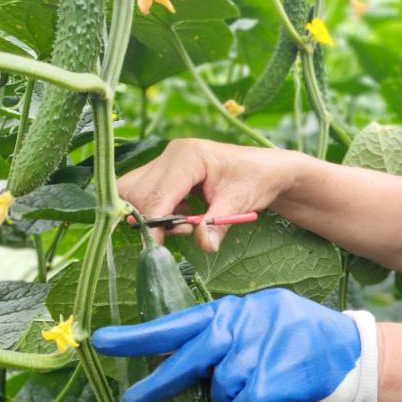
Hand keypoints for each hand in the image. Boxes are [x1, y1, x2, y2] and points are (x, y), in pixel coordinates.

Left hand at [90, 289, 377, 401]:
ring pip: (221, 386)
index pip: (179, 321)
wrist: (351, 351)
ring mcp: (265, 346)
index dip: (140, 335)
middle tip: (135, 399)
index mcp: (234, 310)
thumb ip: (225, 336)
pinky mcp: (281, 374)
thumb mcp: (260, 323)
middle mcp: (246, 321)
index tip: (102, 342)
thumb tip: (182, 362)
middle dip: (160, 381)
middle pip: (193, 354)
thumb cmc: (298, 342)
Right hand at [118, 139, 291, 252]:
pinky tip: (183, 215)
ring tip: (184, 222)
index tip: (154, 247)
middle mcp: (171, 155)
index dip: (153, 223)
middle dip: (151, 218)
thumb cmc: (256, 180)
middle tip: (183, 230)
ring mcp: (166, 161)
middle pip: (136, 191)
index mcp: (188, 157)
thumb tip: (203, 245)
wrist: (266, 170)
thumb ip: (217, 225)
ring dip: (151, 214)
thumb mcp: (240, 204)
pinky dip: (157, 210)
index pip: (157, 194)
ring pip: (134, 191)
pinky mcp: (166, 172)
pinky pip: (145, 193)